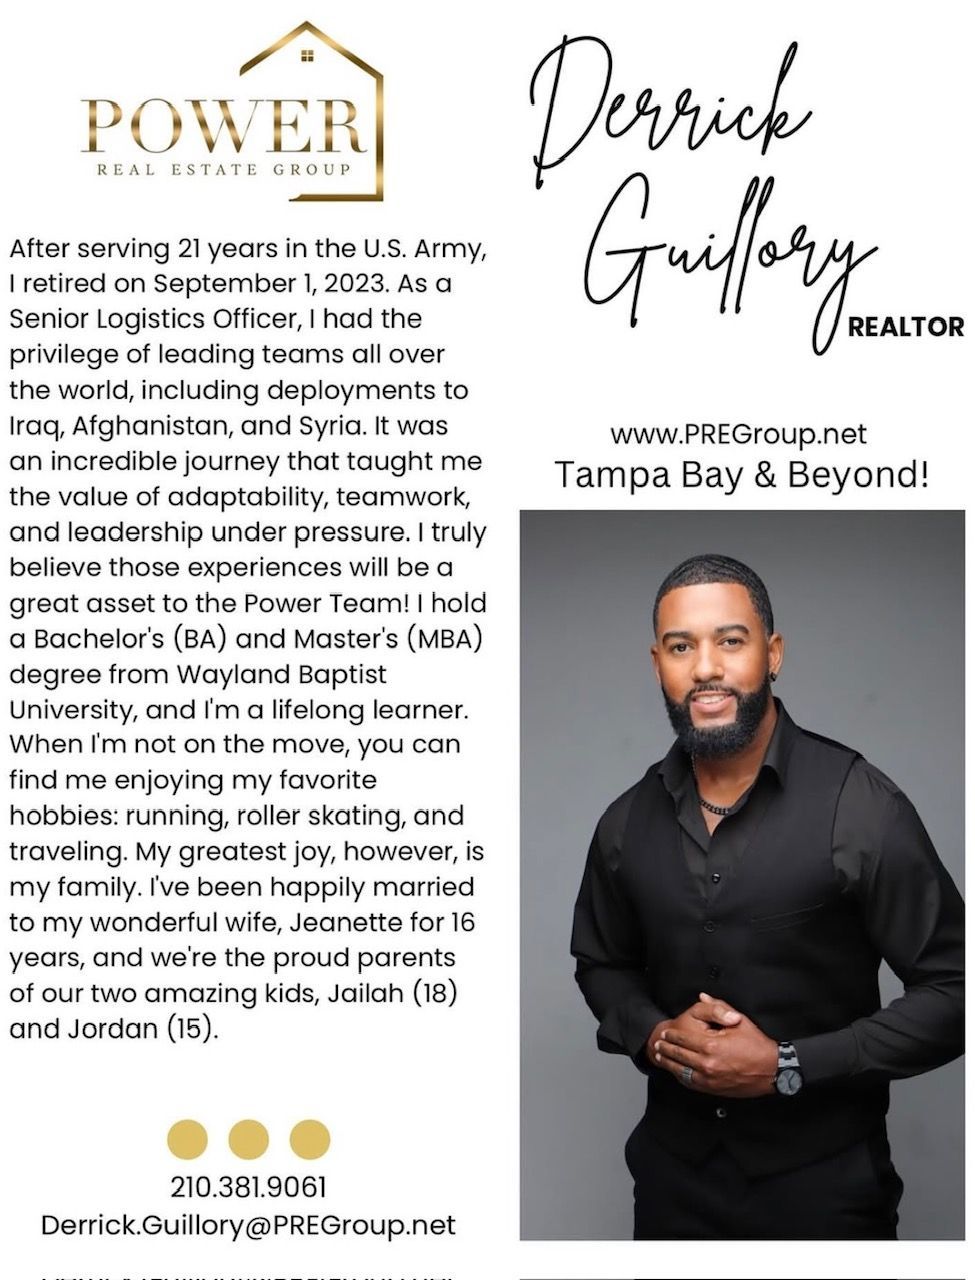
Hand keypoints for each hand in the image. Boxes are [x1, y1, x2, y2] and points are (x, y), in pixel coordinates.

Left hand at [650, 993, 777, 1097]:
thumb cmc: (757, 1045)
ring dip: (670, 1063)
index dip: (673, 1035)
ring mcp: (710, 1079)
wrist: (772, 1071)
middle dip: (667, 1048)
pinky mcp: (714, 1089)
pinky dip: (682, 1077)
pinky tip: (677, 1072)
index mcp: (712, 1045)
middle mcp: (707, 1063)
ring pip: (682, 1071)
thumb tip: (703, 997)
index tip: (665, 1032)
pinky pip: (692, 1083)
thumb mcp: (739, 1021)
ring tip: (661, 1057)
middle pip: (680, 1055)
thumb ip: (718, 1007)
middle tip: (658, 1044)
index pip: (685, 1038)